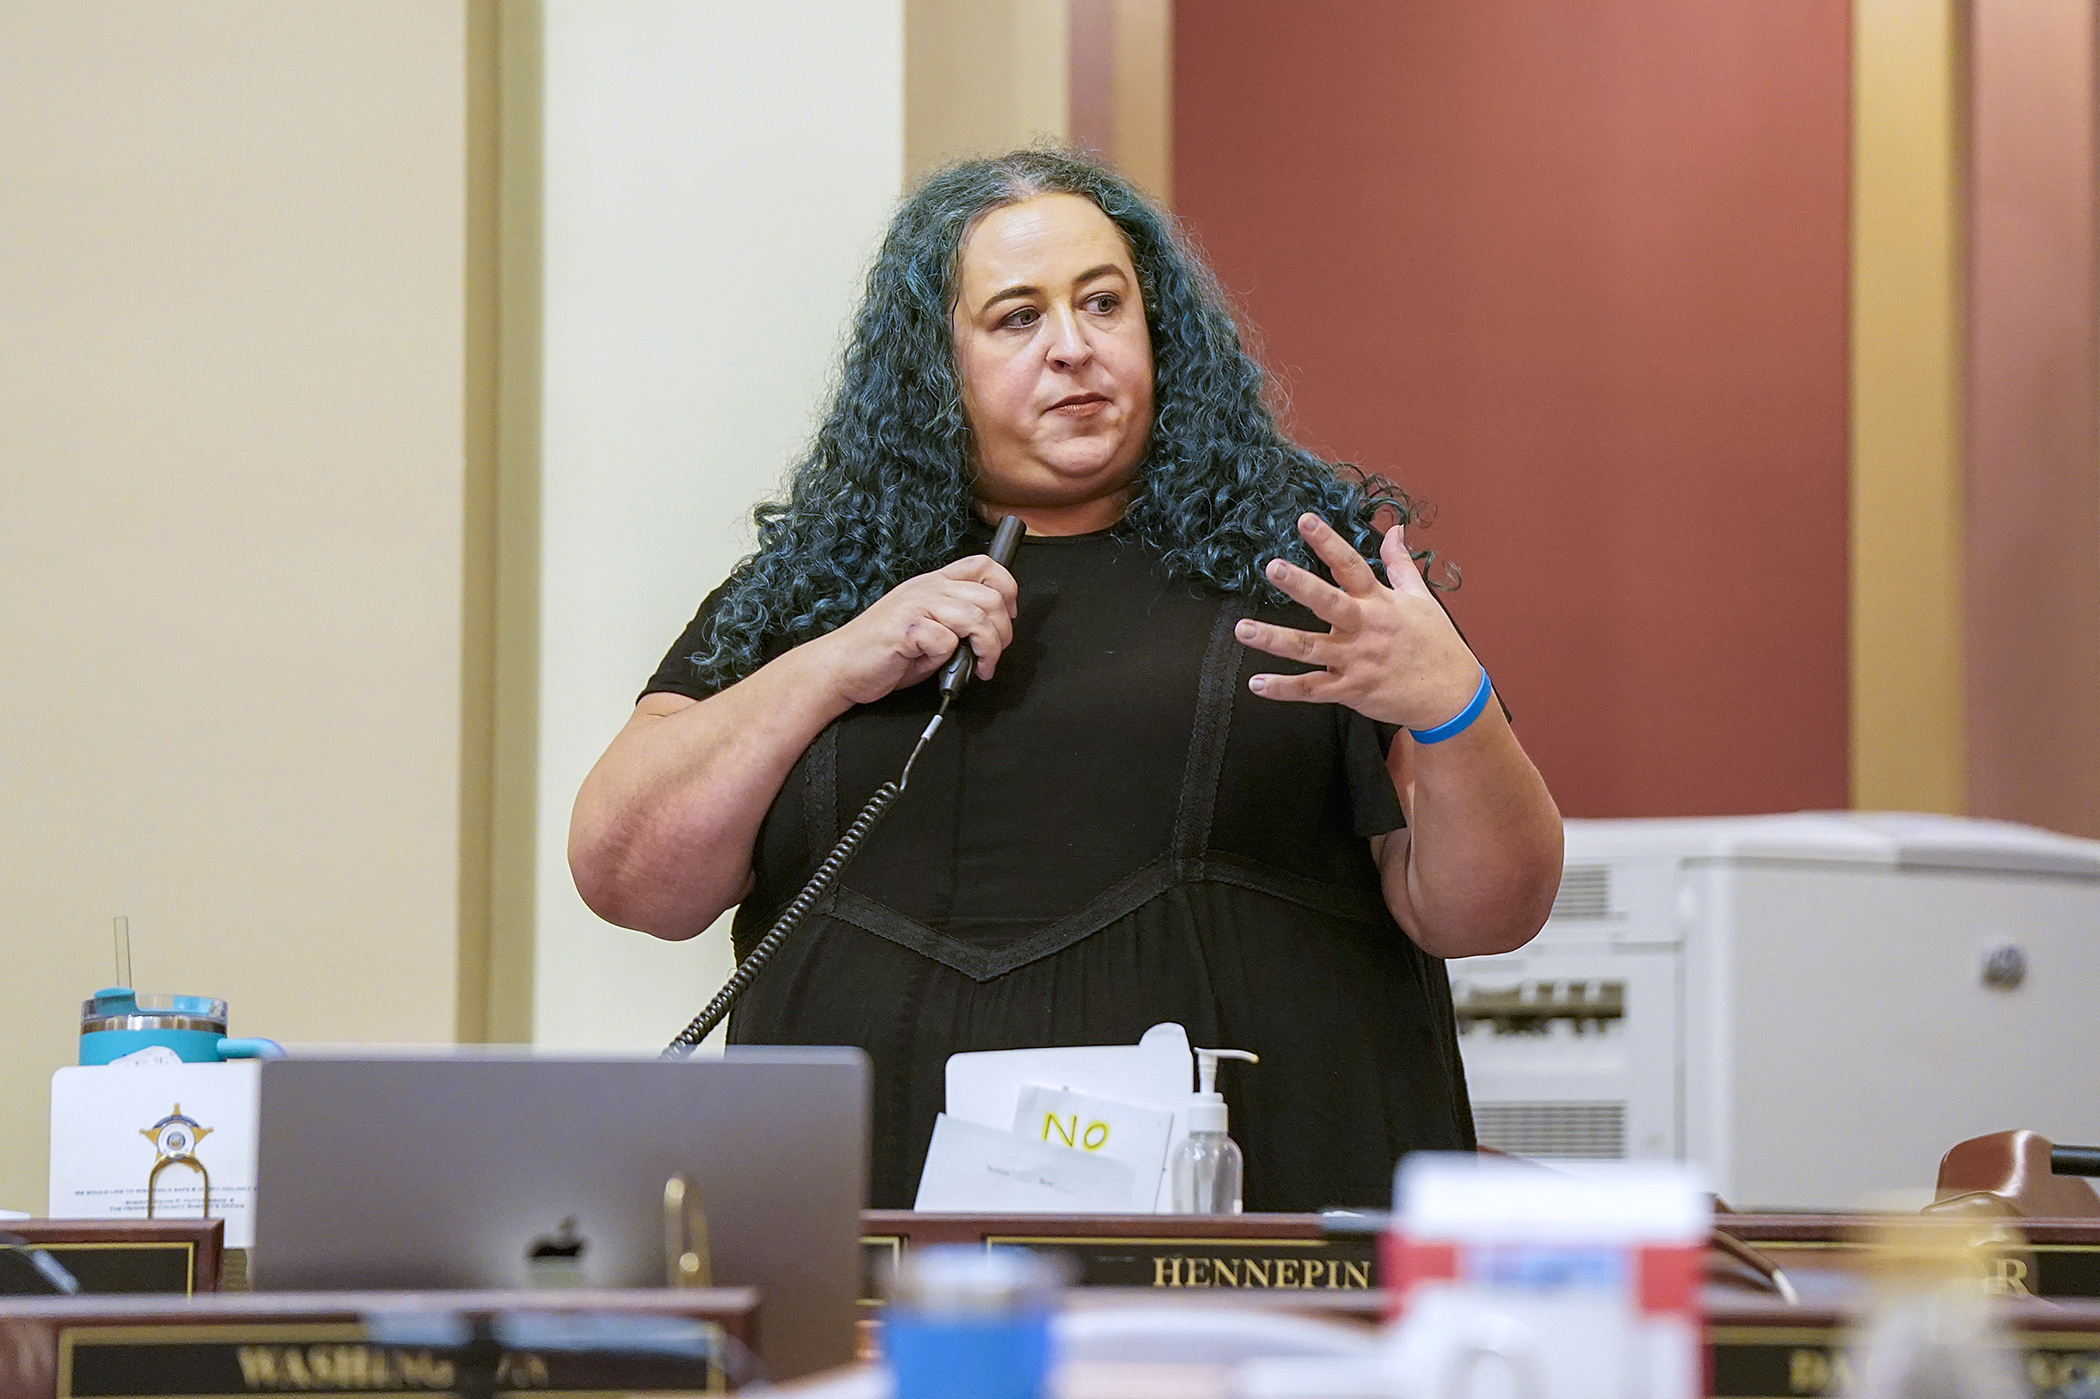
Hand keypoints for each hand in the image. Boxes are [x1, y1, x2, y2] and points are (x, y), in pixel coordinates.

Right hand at [809, 555, 1018, 706]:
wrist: (841, 667)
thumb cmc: (884, 652)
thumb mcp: (928, 627)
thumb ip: (957, 622)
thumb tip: (991, 634)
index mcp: (934, 583)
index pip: (984, 565)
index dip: (1007, 589)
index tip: (1008, 617)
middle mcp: (927, 588)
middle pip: (990, 595)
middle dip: (1002, 632)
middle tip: (993, 654)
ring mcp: (916, 605)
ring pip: (975, 617)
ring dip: (987, 648)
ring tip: (980, 666)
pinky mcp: (906, 628)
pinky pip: (946, 641)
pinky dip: (946, 659)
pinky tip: (934, 666)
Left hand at [1236, 513, 1481, 730]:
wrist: (1452, 695)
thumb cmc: (1436, 644)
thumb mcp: (1422, 599)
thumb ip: (1400, 564)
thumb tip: (1396, 530)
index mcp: (1380, 603)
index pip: (1352, 566)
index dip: (1329, 543)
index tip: (1305, 520)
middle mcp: (1365, 629)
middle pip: (1329, 603)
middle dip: (1300, 586)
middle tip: (1272, 568)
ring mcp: (1356, 661)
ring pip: (1309, 648)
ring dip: (1274, 639)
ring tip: (1242, 629)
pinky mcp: (1351, 690)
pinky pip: (1312, 690)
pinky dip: (1284, 689)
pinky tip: (1256, 684)